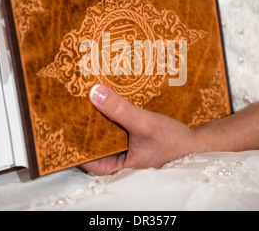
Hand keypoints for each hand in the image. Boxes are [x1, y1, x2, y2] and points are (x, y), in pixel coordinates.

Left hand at [80, 84, 196, 174]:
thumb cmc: (172, 141)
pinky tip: (109, 102)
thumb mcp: (143, 123)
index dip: (73, 145)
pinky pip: (117, 128)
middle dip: (85, 128)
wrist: (196, 142)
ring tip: (87, 101)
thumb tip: (93, 92)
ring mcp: (126, 149)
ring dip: (99, 120)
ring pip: (106, 136)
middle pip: (94, 145)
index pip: (86, 160)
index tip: (62, 126)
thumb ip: (120, 110)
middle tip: (72, 108)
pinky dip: (112, 117)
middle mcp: (120, 159)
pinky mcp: (133, 139)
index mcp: (118, 166)